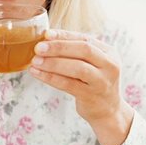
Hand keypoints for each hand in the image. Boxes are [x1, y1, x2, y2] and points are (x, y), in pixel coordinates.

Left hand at [29, 29, 133, 144]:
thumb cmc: (94, 81)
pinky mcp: (91, 96)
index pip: (86, 39)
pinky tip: (37, 73)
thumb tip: (47, 39)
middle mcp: (110, 65)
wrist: (108, 110)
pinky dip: (50, 77)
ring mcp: (102, 81)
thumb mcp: (93, 63)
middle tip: (38, 47)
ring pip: (77, 68)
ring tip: (35, 61)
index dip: (65, 35)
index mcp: (109, 52)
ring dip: (53, 63)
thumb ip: (77, 51)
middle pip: (84, 50)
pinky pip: (68, 84)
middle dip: (59, 47)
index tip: (46, 34)